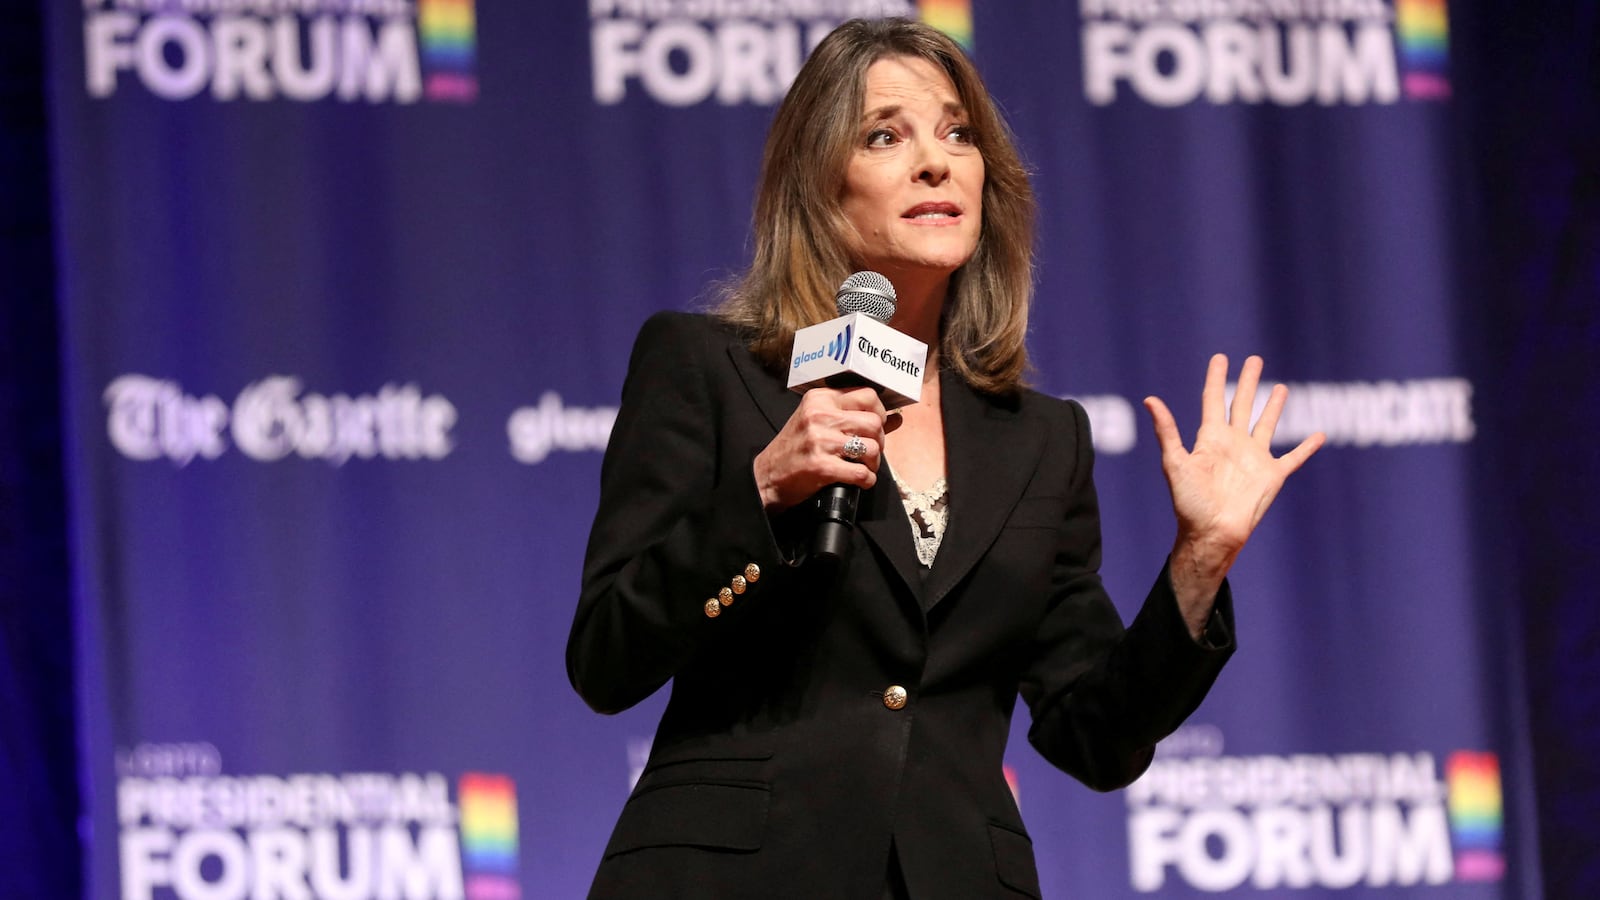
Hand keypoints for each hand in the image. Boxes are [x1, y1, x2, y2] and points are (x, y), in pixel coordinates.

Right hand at [755, 387, 894, 511]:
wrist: (767, 476)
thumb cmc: (795, 448)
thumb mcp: (819, 422)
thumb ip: (856, 416)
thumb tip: (897, 417)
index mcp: (820, 399)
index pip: (868, 395)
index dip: (880, 413)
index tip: (875, 427)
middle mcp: (819, 415)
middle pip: (874, 423)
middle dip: (879, 441)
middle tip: (868, 452)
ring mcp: (820, 440)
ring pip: (872, 448)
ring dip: (874, 463)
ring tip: (863, 467)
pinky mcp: (821, 466)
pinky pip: (862, 473)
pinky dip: (866, 480)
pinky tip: (859, 480)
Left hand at [1143, 355, 1324, 630]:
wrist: (1212, 533)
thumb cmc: (1189, 502)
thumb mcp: (1175, 463)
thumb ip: (1167, 431)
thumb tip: (1149, 399)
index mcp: (1210, 439)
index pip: (1214, 400)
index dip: (1217, 378)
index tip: (1220, 358)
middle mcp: (1233, 444)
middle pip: (1242, 405)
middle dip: (1248, 382)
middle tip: (1254, 360)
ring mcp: (1254, 459)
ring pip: (1266, 425)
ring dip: (1274, 407)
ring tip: (1282, 388)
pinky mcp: (1272, 475)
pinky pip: (1293, 458)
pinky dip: (1307, 447)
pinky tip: (1319, 435)